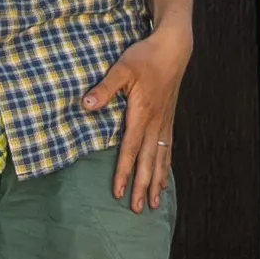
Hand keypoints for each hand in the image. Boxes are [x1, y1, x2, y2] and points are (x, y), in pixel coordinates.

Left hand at [80, 23, 191, 212]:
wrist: (173, 49)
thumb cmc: (145, 57)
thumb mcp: (122, 68)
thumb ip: (105, 88)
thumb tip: (86, 105)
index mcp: (142, 114)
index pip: (131, 149)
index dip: (124, 171)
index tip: (119, 191)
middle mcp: (155, 123)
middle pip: (148, 161)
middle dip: (142, 186)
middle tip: (137, 209)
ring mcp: (164, 122)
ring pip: (161, 159)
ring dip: (156, 181)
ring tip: (154, 203)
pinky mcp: (169, 119)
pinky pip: (169, 149)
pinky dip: (166, 167)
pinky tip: (164, 178)